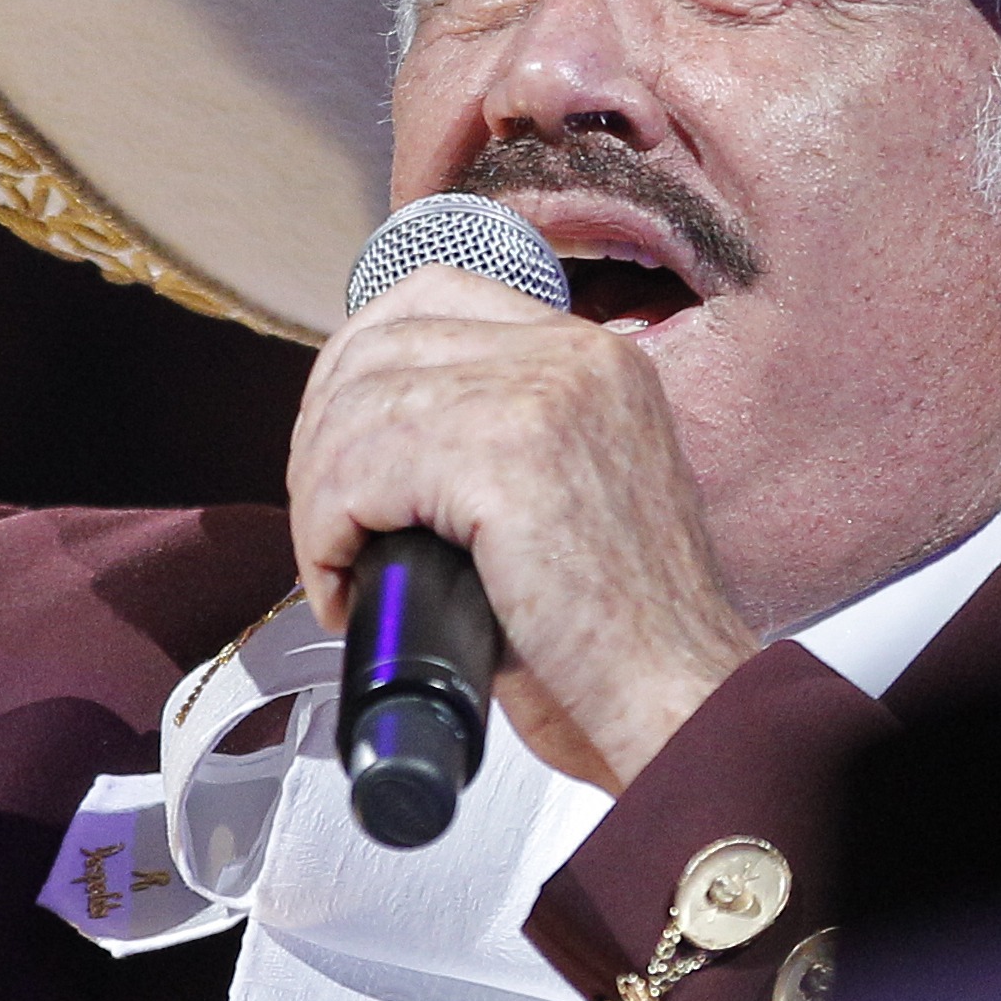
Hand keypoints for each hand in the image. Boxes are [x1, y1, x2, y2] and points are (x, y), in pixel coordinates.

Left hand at [286, 266, 762, 794]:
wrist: (683, 706)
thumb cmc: (625, 643)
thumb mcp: (574, 498)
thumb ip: (503, 444)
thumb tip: (378, 442)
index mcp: (597, 355)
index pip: (435, 294)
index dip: (358, 364)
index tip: (338, 447)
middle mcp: (576, 354)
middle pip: (380, 342)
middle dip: (324, 434)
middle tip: (327, 525)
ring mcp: (545, 396)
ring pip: (357, 408)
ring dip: (317, 497)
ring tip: (337, 569)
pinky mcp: (508, 459)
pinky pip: (357, 470)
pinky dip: (324, 535)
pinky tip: (345, 590)